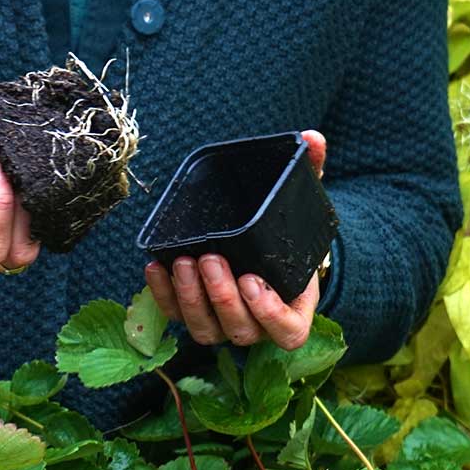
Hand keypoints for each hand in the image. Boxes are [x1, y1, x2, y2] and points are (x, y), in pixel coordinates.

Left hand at [145, 130, 326, 350]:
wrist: (262, 247)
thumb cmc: (285, 234)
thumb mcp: (301, 205)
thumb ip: (309, 175)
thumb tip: (312, 137)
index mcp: (292, 309)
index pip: (287, 332)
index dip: (269, 314)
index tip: (251, 280)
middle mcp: (257, 324)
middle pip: (239, 328)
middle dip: (221, 296)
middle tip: (210, 258)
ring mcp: (223, 323)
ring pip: (204, 329)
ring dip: (190, 298)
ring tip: (183, 261)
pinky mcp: (193, 313)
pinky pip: (173, 315)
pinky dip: (162, 294)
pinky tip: (156, 265)